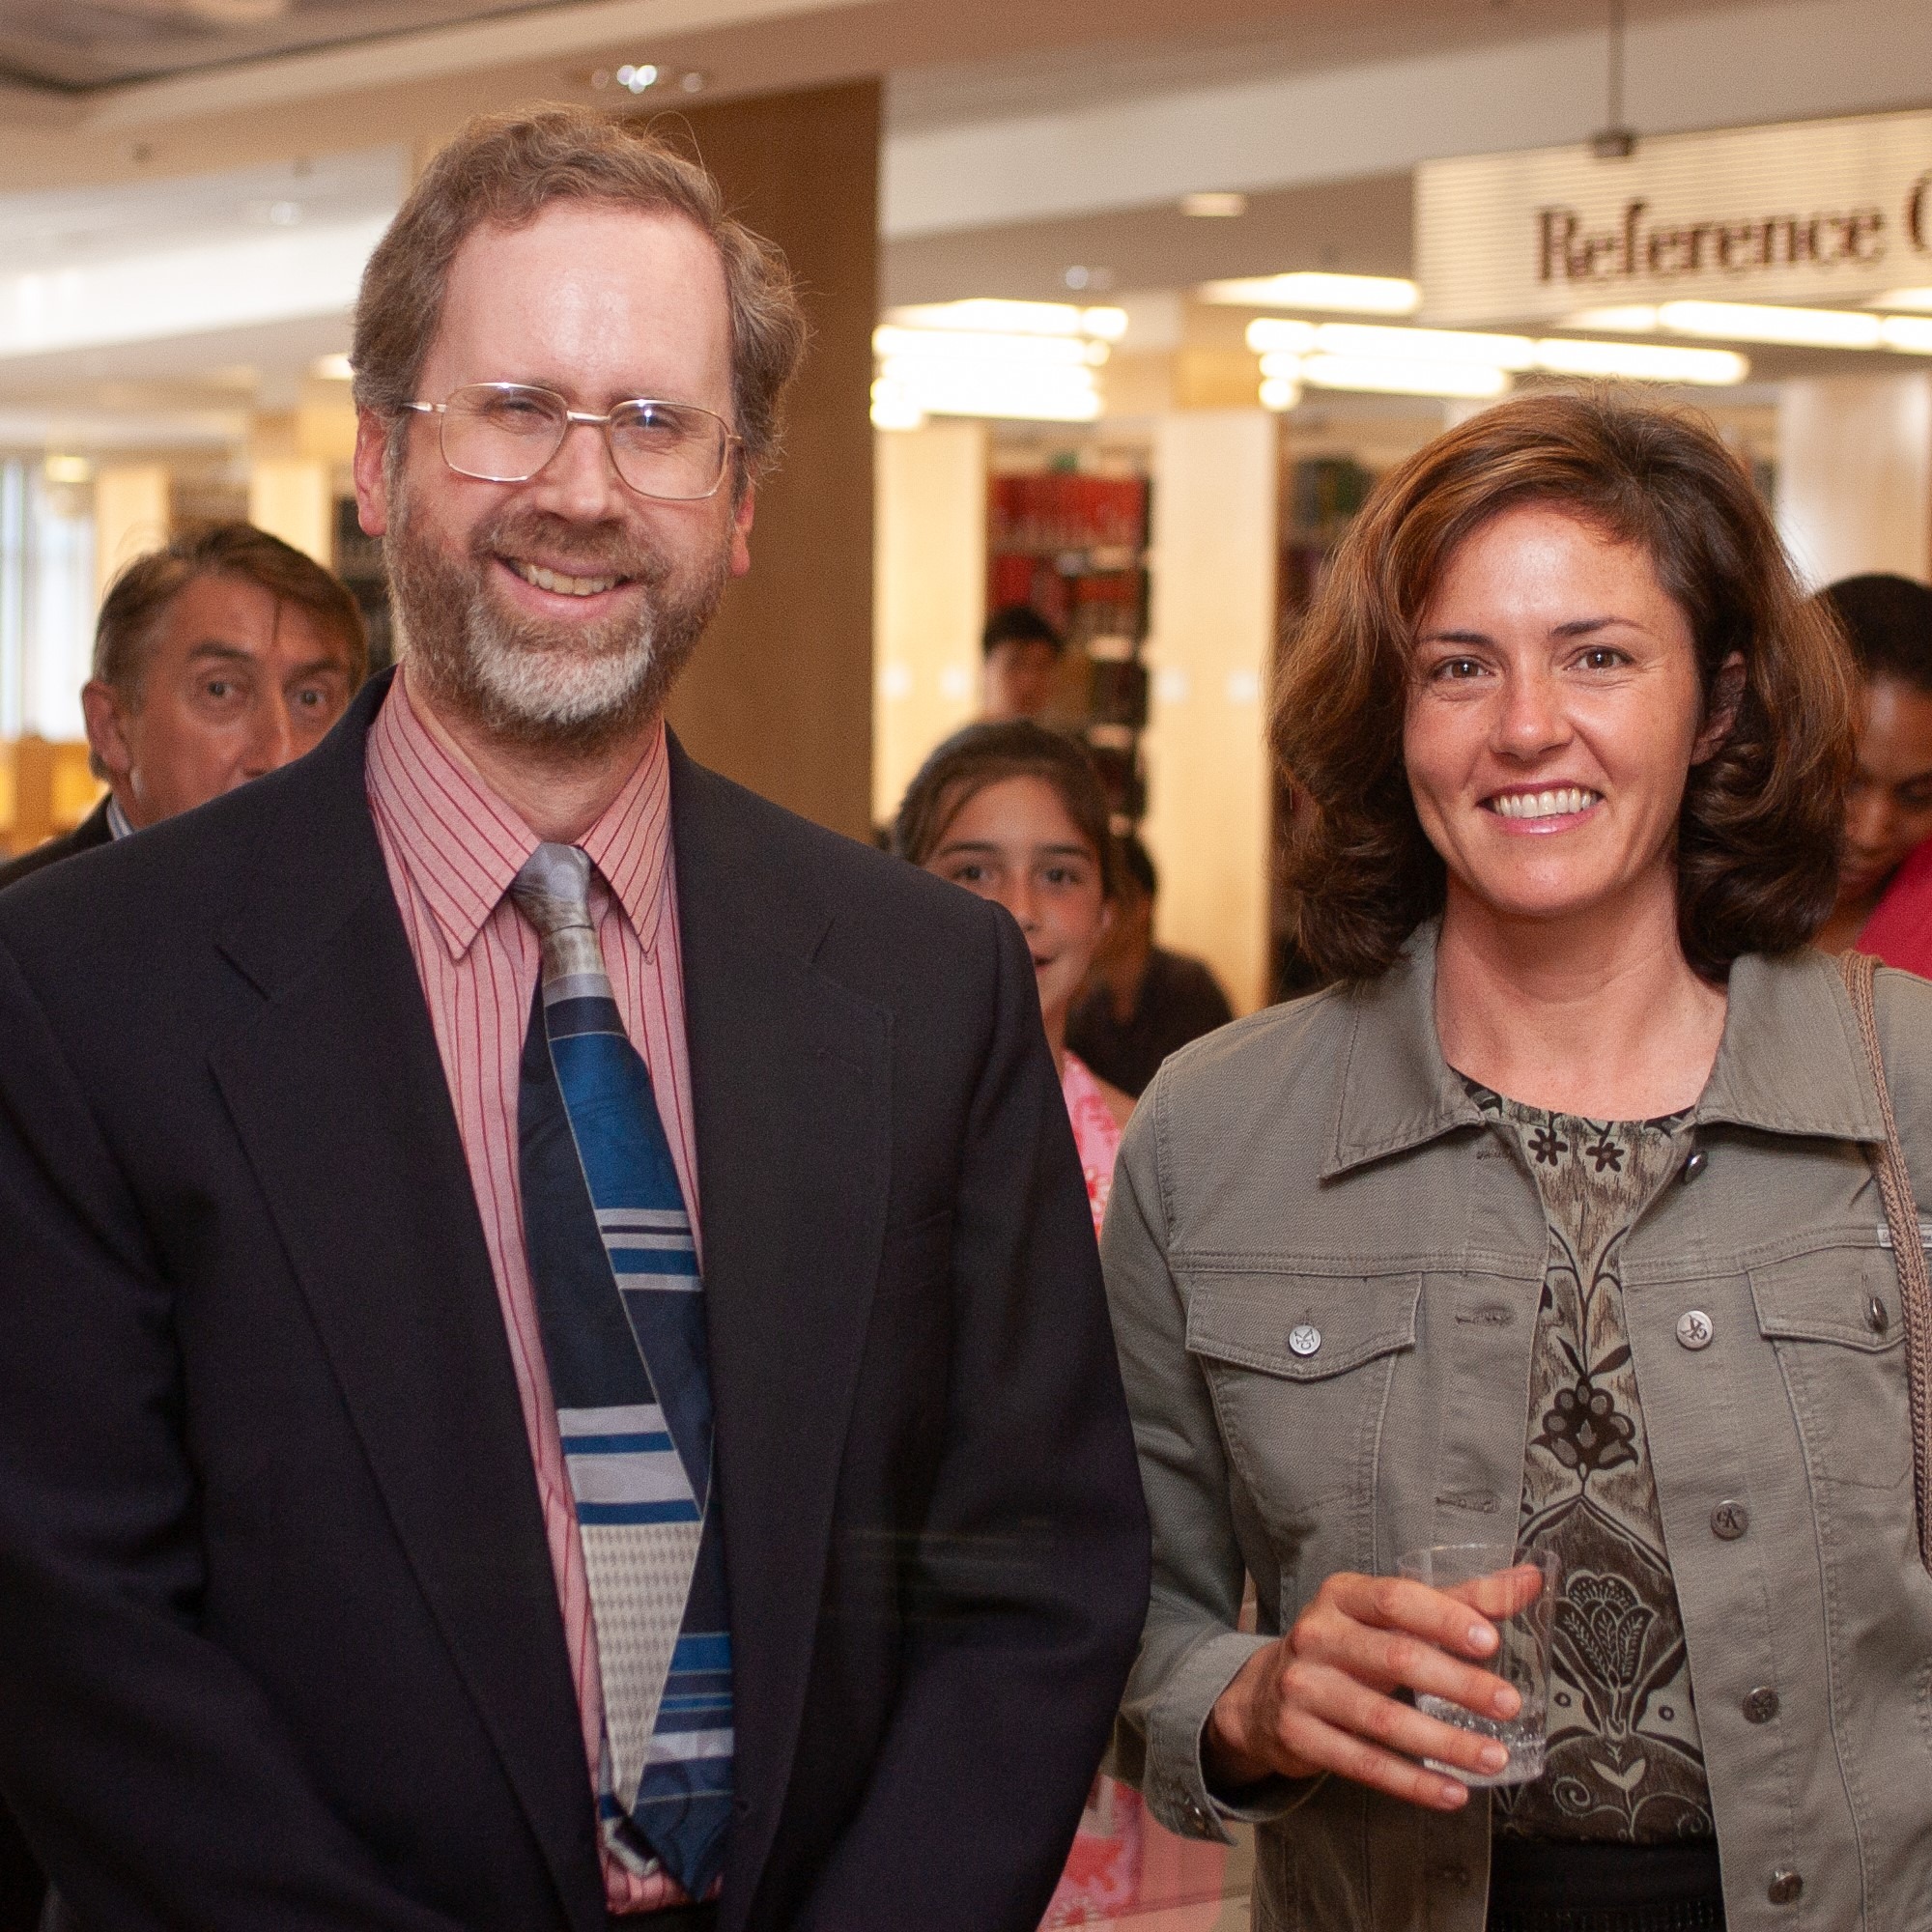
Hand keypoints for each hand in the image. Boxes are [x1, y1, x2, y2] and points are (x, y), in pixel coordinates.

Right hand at [1203, 1567, 1539, 1810]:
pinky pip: (1362, 1763)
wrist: (1265, 1695)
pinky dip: (1412, 1783)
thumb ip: (1459, 1600)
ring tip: (1493, 1757)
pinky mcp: (1299, 1734)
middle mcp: (1318, 1635)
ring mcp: (1304, 1686)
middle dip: (1457, 1683)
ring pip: (1381, 1719)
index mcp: (1343, 1596)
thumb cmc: (1347, 1647)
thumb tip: (1530, 1580)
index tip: (1490, 1641)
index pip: (1396, 1598)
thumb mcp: (1390, 1616)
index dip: (1443, 1618)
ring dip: (1444, 1743)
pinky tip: (1452, 1792)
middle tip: (1508, 1705)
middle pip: (1394, 1657)